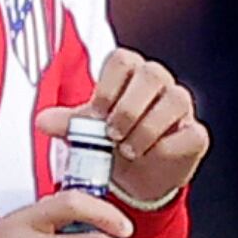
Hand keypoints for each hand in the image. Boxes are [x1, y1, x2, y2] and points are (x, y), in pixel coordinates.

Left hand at [53, 45, 208, 208]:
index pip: (122, 59)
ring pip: (174, 100)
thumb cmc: (111, 143)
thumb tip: (42, 120)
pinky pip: (188, 134)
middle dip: (128, 109)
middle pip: (152, 73)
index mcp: (130, 72)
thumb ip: (68, 124)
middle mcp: (158, 81)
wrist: (135, 178)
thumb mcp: (86, 132)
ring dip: (146, 130)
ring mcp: (180, 104)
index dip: (108, 88)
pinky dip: (165, 149)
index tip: (97, 115)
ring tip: (128, 150)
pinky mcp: (195, 132)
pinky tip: (149, 158)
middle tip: (113, 135)